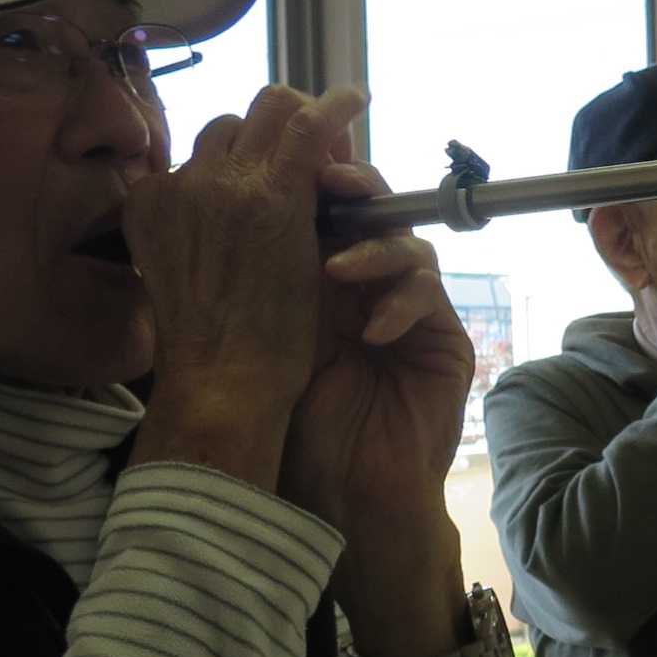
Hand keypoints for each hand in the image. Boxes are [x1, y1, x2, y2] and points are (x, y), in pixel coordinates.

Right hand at [124, 86, 356, 486]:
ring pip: (268, 114)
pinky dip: (333, 107)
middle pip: (234, 123)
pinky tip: (354, 100)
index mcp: (149, 204)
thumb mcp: (182, 280)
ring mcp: (224, 182)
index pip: (202, 153)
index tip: (274, 164)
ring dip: (303, 120)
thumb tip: (230, 225)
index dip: (246, 153)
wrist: (221, 382)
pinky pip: (306, 126)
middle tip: (313, 141)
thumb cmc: (211, 353)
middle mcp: (179, 181)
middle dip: (274, 126)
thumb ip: (196, 239)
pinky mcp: (273, 192)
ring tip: (337, 123)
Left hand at [284, 131, 474, 542]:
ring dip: (372, 249)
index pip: (321, 210)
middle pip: (373, 210)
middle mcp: (364, 288)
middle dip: (354, 188)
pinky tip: (371, 335)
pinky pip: (429, 292)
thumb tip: (213, 206)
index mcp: (315, 282)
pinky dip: (400, 302)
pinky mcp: (442, 336)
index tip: (286, 160)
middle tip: (330, 184)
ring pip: (406, 243)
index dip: (311, 179)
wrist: (344, 497)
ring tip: (335, 273)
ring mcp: (407, 309)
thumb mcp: (264, 343)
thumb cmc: (294, 432)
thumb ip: (254, 281)